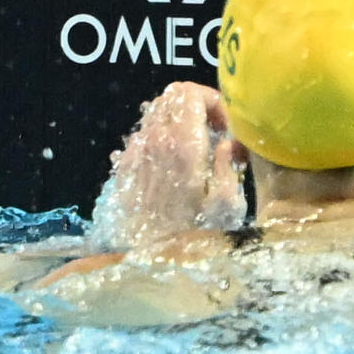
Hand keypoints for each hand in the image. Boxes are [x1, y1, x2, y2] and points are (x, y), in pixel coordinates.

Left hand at [90, 82, 241, 251]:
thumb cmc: (191, 235)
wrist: (144, 261)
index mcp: (182, 143)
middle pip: (171, 96)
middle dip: (196, 105)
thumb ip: (228, 164)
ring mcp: (135, 153)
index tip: (225, 124)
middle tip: (213, 131)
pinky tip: (172, 164)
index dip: (212, 99)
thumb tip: (228, 143)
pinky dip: (160, 137)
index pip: (190, 92)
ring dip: (177, 120)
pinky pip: (143, 136)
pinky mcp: (124, 168)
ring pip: (155, 113)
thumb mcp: (225, 204)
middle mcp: (155, 140)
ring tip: (195, 148)